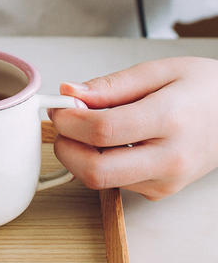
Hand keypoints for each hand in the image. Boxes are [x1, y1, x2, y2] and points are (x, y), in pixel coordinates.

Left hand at [49, 57, 217, 199]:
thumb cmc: (202, 88)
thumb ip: (110, 85)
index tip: (59, 105)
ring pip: (99, 180)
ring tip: (83, 125)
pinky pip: (113, 182)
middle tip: (62, 121)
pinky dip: (95, 161)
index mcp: (170, 120)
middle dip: (65, 146)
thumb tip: (69, 91)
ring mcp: (165, 181)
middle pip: (96, 170)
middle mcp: (169, 159)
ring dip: (77, 154)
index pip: (104, 130)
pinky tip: (103, 139)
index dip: (70, 119)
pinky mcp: (159, 191)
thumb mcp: (158, 71)